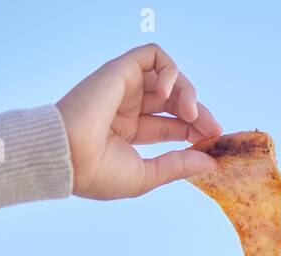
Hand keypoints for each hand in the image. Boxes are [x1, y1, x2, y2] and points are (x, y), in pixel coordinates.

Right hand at [55, 43, 223, 199]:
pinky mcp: (120, 70)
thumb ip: (179, 165)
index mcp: (129, 131)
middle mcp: (127, 107)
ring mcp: (124, 88)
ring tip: (191, 113)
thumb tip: (210, 162)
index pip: (172, 124)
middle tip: (212, 128)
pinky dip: (169, 69)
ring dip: (188, 93)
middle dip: (198, 112)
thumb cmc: (97, 173)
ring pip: (169, 77)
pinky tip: (168, 92)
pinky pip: (153, 55)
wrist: (67, 156)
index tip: (212, 141)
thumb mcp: (147, 174)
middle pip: (175, 101)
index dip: (195, 129)